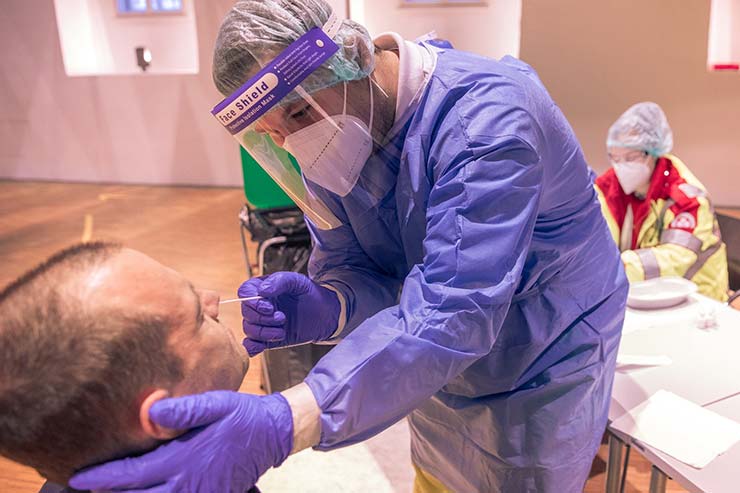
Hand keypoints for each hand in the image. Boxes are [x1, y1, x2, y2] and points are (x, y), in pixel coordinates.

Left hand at [69, 392, 292, 492]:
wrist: (274, 434)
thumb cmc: (241, 415)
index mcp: (183, 460)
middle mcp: (188, 484)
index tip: (77, 477)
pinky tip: (146, 492)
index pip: (133, 474)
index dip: (103, 477)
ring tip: (110, 492)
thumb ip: (185, 410)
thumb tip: (150, 411)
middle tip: (83, 490)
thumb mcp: (216, 403)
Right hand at [239, 272, 340, 355]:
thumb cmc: (310, 294)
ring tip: (282, 330)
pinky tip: (262, 346)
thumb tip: (262, 290)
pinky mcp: (266, 339)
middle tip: (281, 317)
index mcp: (262, 287)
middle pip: (246, 312)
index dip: (253, 301)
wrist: (325, 314)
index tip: (269, 307)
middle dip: (262, 318)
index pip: (245, 291)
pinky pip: (250, 345)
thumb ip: (280, 281)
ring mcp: (262, 322)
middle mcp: (259, 305)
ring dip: (264, 332)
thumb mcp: (298, 281)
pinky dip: (252, 347)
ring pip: (249, 329)